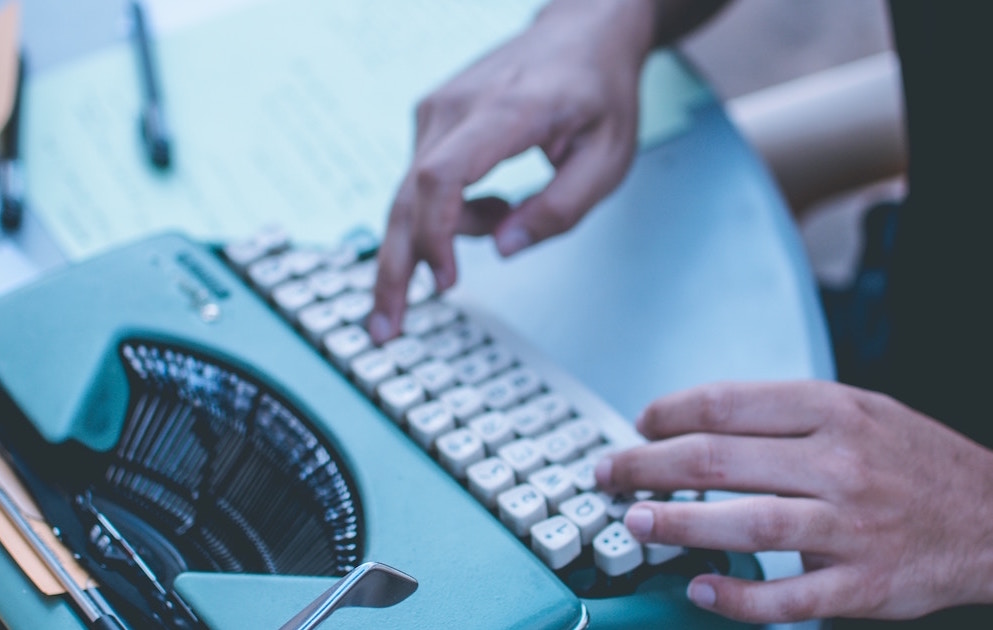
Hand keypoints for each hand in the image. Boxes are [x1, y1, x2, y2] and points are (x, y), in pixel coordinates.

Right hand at [368, 0, 657, 342]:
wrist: (582, 30)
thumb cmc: (599, 92)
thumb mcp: (607, 158)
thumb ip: (560, 209)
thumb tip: (504, 249)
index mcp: (507, 112)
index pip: (443, 177)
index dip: (435, 234)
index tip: (445, 282)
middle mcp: (456, 108)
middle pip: (406, 196)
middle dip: (393, 269)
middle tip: (384, 328)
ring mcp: (437, 111)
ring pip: (411, 196)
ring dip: (437, 241)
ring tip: (503, 220)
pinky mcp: (432, 120)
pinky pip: (424, 184)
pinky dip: (448, 216)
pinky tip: (494, 205)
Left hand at [595, 380, 992, 623]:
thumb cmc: (912, 461)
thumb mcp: (858, 410)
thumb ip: (783, 414)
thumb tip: (697, 421)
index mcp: (833, 411)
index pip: (726, 404)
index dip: (668, 413)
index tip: (639, 425)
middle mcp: (838, 463)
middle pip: (719, 458)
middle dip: (648, 465)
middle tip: (608, 473)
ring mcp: (850, 527)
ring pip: (746, 523)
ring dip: (678, 523)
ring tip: (634, 522)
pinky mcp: (861, 584)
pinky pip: (788, 596)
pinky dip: (737, 596)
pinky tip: (697, 588)